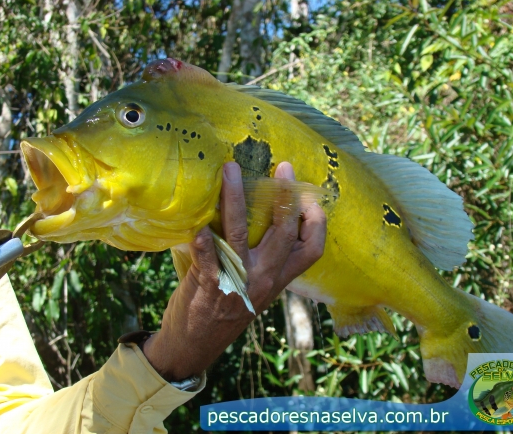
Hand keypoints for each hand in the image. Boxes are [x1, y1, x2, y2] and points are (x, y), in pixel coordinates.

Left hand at [142, 161, 326, 381]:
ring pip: (242, 232)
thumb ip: (262, 261)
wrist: (196, 345)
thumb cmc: (225, 312)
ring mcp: (238, 281)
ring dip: (235, 198)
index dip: (316, 222)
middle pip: (284, 233)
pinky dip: (203, 238)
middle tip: (283, 168)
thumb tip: (260, 220)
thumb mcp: (255, 290)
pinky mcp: (210, 284)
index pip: (311, 250)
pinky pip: (208, 256)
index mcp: (278, 278)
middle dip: (286, 196)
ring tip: (230, 170)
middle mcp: (264, 278)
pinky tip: (197, 223)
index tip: (311, 198)